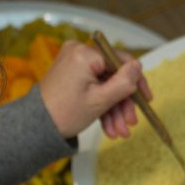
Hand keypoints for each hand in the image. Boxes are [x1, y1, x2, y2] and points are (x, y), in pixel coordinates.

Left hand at [37, 40, 151, 139]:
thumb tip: (138, 66)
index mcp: (85, 53)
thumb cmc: (64, 113)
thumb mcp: (100, 100)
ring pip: (104, 84)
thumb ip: (123, 82)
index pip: (121, 61)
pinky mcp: (71, 74)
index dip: (136, 81)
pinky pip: (93, 86)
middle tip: (130, 123)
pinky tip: (109, 127)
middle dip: (122, 103)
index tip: (146, 99)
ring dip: (113, 109)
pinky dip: (101, 105)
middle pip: (113, 75)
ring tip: (119, 132)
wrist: (37, 127)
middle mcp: (78, 52)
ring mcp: (73, 63)